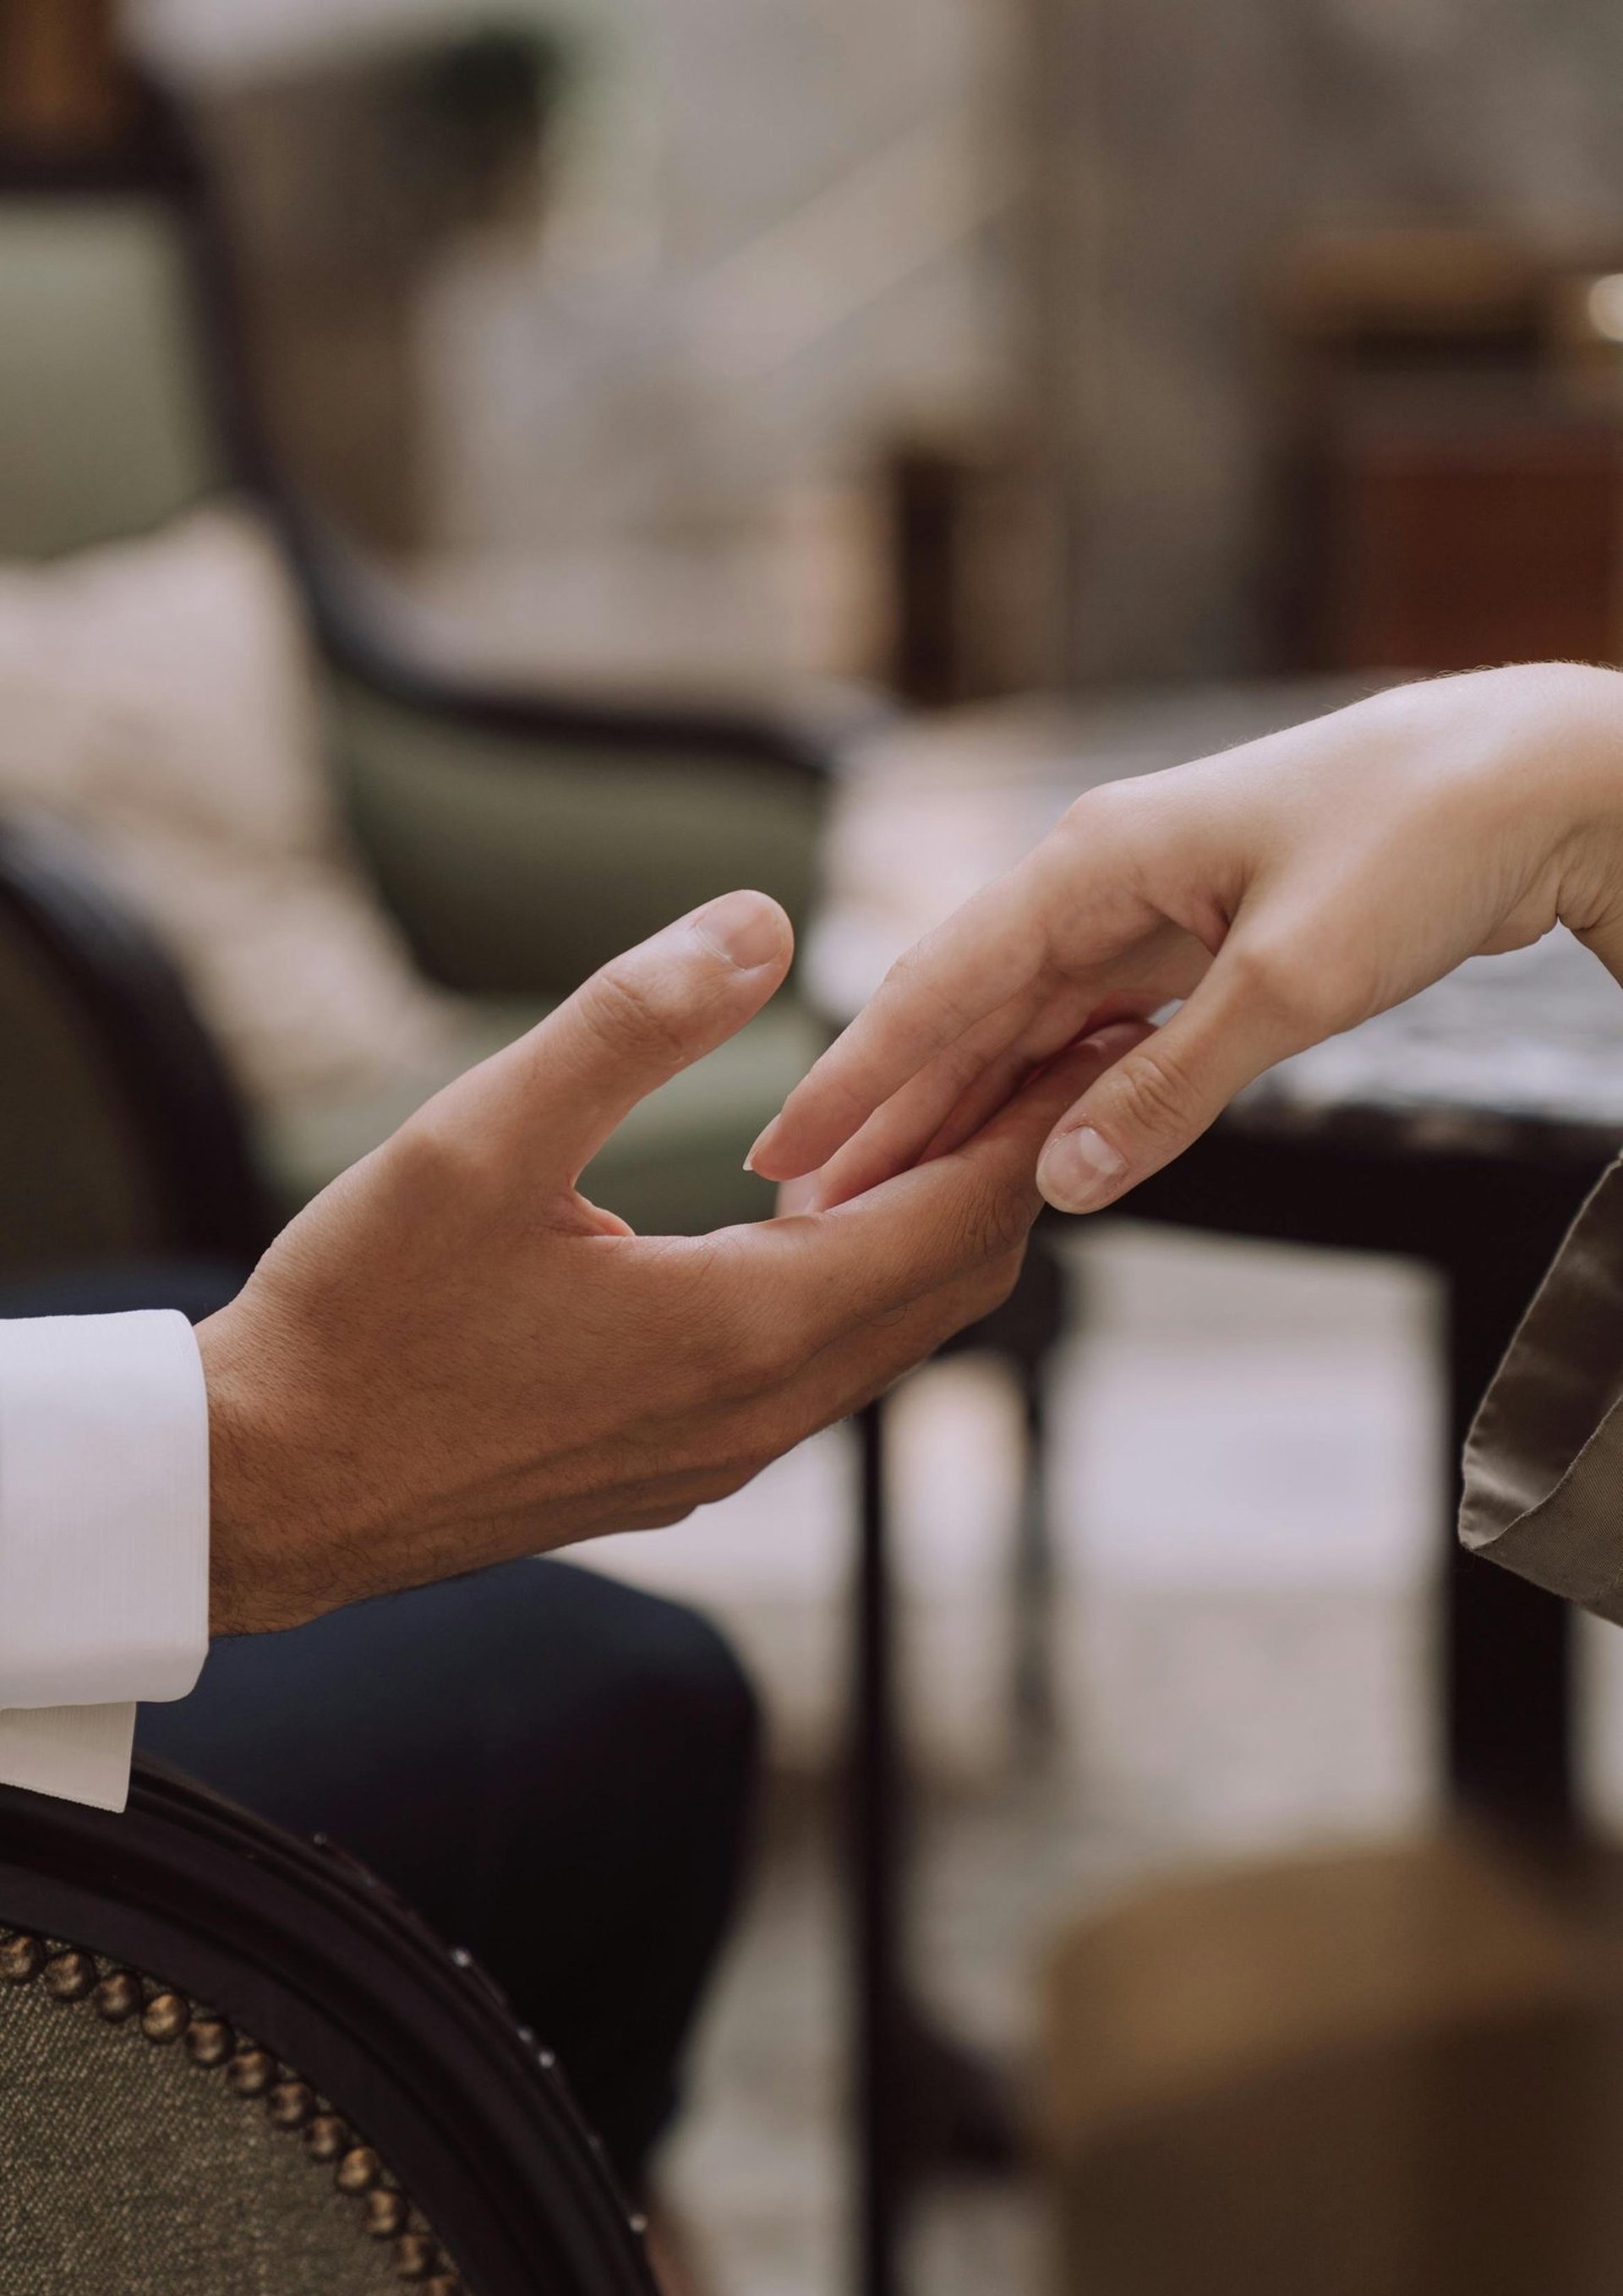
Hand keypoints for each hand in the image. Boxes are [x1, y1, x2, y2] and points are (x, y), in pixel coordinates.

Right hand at [198, 892, 1142, 1635]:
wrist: (270, 1491)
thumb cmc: (361, 1319)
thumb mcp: (481, 1139)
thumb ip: (629, 1023)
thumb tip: (760, 922)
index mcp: (747, 1325)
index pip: (957, 1215)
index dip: (1032, 1117)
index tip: (1090, 1034)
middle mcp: (766, 1407)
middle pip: (955, 1279)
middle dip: (1010, 1161)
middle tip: (1049, 1055)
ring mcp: (728, 1452)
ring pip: (893, 1329)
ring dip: (933, 1222)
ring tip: (948, 1111)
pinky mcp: (685, 1467)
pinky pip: (824, 1365)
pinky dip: (858, 1277)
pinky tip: (816, 1211)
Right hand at [749, 664, 1622, 1213]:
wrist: (1537, 775)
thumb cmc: (1424, 834)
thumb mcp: (1294, 980)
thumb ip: (1173, 1086)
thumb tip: (1068, 1178)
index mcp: (1095, 861)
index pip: (939, 988)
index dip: (857, 1082)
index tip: (782, 1154)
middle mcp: (1101, 877)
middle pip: (963, 1011)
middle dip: (886, 1109)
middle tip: (810, 1203)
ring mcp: (1147, 905)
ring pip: (1023, 1024)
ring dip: (960, 1107)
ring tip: (889, 1190)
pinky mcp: (1196, 935)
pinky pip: (1092, 1024)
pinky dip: (1049, 1086)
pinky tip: (1020, 1139)